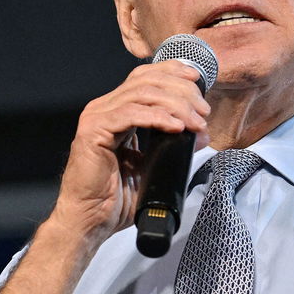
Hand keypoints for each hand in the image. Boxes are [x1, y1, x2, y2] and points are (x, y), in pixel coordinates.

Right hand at [48, 61, 210, 248]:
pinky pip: (131, 114)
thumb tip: (200, 133)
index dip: (172, 72)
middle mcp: (104, 108)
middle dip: (181, 91)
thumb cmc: (115, 197)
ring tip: (195, 121)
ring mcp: (97, 117)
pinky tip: (176, 126)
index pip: (145, 77)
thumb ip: (173, 145)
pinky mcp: (94, 132)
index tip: (197, 80)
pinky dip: (158, 117)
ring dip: (176, 104)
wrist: (91, 220)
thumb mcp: (153, 164)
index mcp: (115, 110)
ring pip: (142, 94)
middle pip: (147, 81)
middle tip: (203, 111)